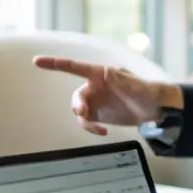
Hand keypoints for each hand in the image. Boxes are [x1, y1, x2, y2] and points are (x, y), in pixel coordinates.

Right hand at [32, 56, 174, 134]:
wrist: (154, 108)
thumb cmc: (146, 90)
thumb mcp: (136, 85)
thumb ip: (122, 80)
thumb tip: (108, 72)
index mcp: (100, 74)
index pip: (73, 67)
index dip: (55, 64)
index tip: (37, 61)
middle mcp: (94, 86)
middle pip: (76, 96)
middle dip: (77, 105)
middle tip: (83, 113)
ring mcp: (96, 101)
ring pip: (79, 110)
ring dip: (83, 119)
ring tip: (97, 127)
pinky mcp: (99, 114)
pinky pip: (87, 121)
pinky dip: (91, 128)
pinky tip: (103, 131)